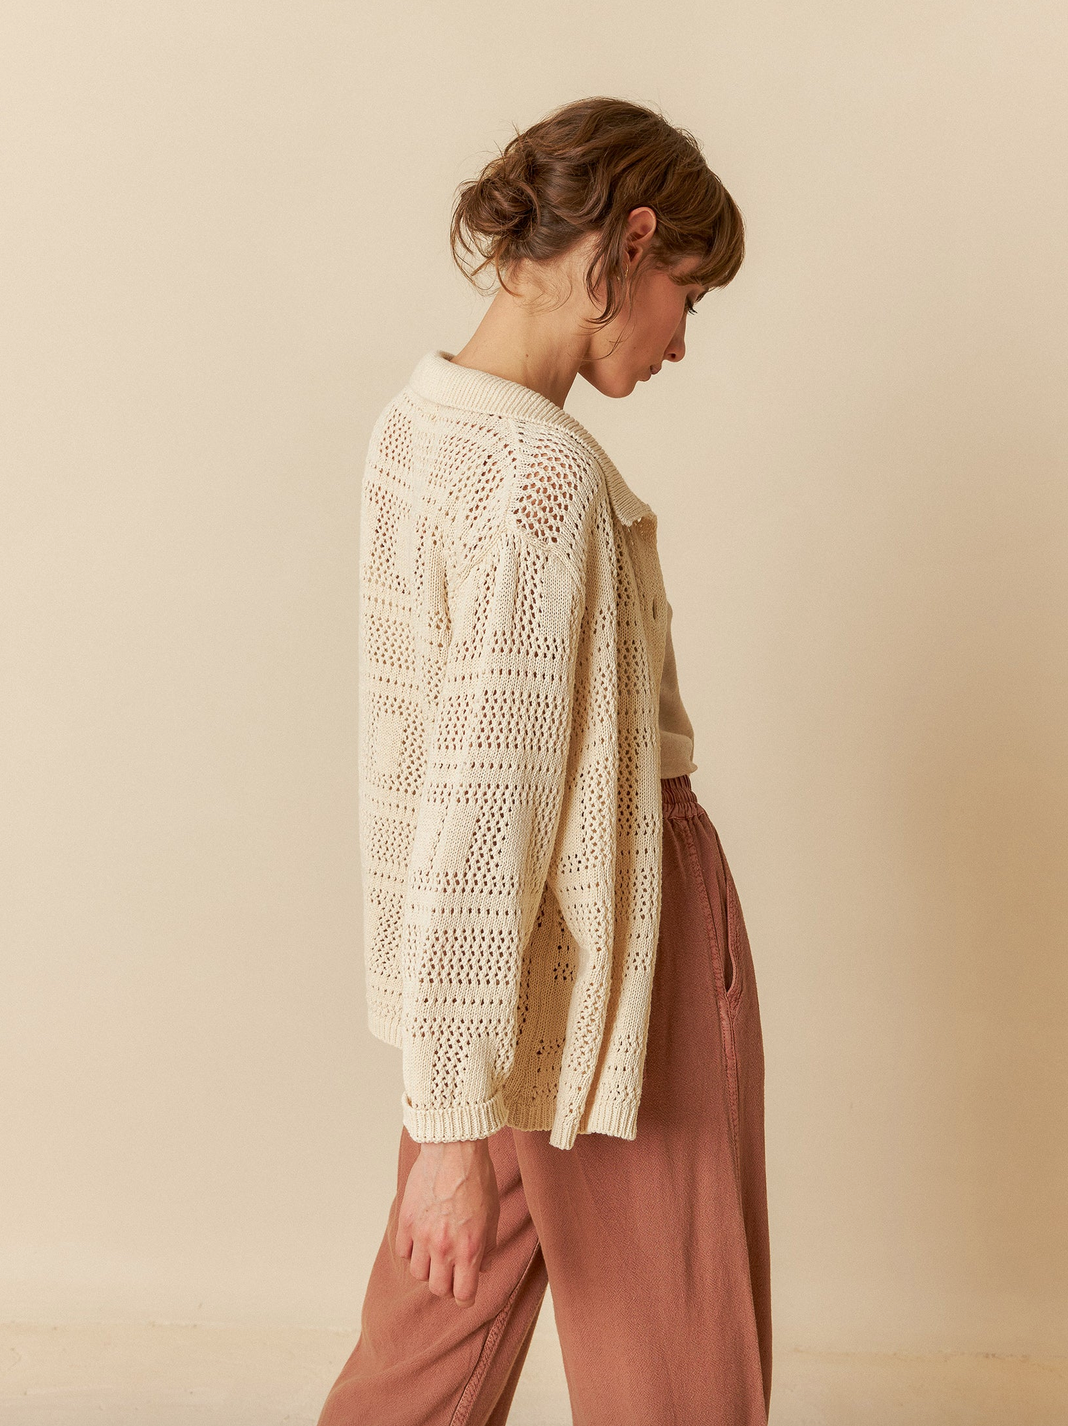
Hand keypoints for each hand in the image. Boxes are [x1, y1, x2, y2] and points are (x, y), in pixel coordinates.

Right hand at [396, 1137, 499, 1305]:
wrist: (454, 1150)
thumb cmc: (478, 1179)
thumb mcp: (493, 1216)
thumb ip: (487, 1247)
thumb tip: (482, 1268)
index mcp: (469, 1249)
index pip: (463, 1295)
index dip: (466, 1297)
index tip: (466, 1292)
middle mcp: (444, 1247)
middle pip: (438, 1289)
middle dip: (447, 1285)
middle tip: (451, 1273)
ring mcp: (422, 1235)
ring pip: (418, 1273)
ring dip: (428, 1268)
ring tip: (435, 1252)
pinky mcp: (406, 1221)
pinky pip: (403, 1252)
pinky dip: (411, 1251)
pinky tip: (421, 1238)